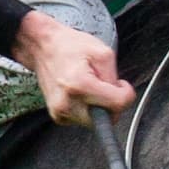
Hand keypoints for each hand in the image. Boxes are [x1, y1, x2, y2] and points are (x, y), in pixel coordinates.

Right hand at [11, 10, 134, 124]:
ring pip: (96, 122)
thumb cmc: (69, 46)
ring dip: (99, 107)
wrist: (42, 47)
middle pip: (108, 119)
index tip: (121, 85)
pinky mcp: (57, 116)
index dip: (126, 94)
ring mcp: (60, 112)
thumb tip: (119, 96)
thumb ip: (114, 77)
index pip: (118, 104)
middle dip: (112, 104)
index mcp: (80, 85)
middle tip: (104, 86)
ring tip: (89, 87)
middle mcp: (68, 103)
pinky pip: (83, 120)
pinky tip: (79, 94)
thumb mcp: (102, 53)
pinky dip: (87, 109)